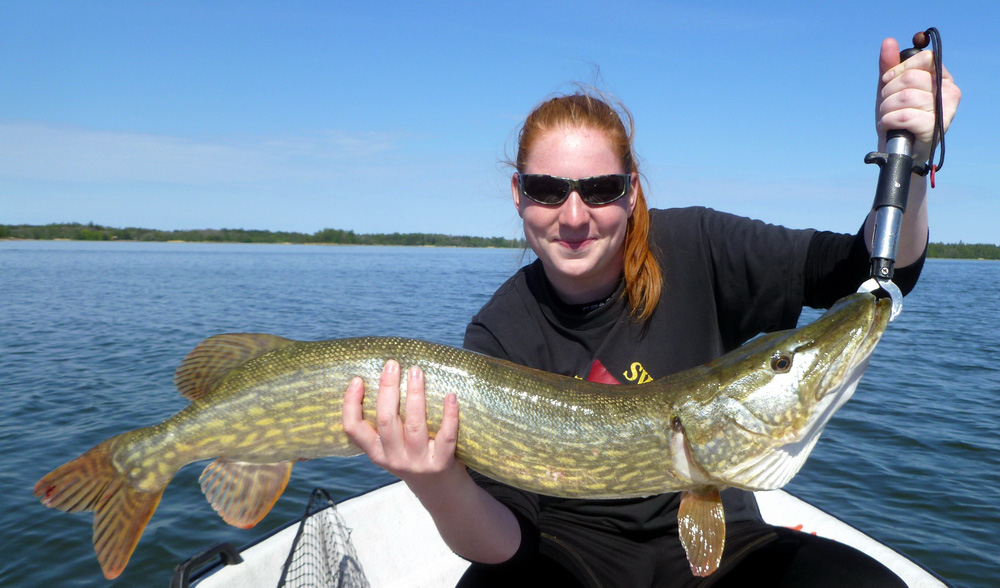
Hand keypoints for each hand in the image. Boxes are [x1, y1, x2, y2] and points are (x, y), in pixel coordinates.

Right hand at [342, 360, 462, 486]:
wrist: (442, 493)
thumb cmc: (415, 458)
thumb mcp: (393, 448)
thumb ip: (388, 424)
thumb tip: (387, 377)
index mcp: (377, 452)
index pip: (354, 429)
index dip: (351, 404)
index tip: (358, 380)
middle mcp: (394, 459)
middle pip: (386, 421)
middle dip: (387, 389)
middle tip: (392, 364)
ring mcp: (418, 462)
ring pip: (414, 425)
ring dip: (415, 395)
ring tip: (416, 371)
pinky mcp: (441, 464)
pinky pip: (445, 437)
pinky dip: (449, 415)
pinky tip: (450, 396)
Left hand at [876, 37, 960, 163]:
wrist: (898, 148)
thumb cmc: (897, 115)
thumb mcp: (889, 88)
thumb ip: (889, 65)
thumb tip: (889, 41)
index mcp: (941, 77)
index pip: (924, 58)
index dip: (899, 68)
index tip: (888, 81)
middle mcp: (949, 91)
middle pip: (912, 77)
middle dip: (888, 92)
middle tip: (887, 104)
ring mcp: (945, 110)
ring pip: (906, 96)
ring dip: (886, 108)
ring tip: (887, 116)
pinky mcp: (935, 127)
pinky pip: (903, 116)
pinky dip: (888, 121)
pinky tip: (889, 126)